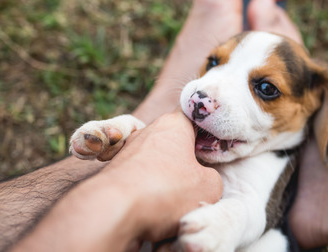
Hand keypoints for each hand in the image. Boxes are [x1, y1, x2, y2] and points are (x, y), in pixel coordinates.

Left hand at [100, 110, 222, 240]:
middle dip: (186, 162)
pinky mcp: (114, 172)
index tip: (214, 150)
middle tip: (197, 183)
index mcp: (173, 124)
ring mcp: (128, 151)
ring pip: (157, 163)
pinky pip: (140, 179)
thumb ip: (212, 178)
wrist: (113, 209)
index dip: (206, 133)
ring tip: (174, 202)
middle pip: (175, 143)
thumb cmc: (165, 190)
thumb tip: (203, 180)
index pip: (194, 118)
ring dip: (167, 180)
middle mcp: (148, 132)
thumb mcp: (209, 187)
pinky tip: (154, 208)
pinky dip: (148, 191)